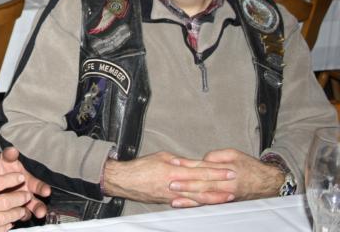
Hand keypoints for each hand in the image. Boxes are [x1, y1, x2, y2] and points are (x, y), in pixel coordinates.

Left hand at [0, 147, 50, 219]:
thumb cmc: (0, 168)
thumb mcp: (4, 159)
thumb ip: (9, 155)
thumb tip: (12, 150)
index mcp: (27, 180)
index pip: (38, 185)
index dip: (43, 188)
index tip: (47, 191)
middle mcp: (26, 193)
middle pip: (36, 202)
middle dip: (40, 207)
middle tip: (41, 212)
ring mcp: (19, 203)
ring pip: (29, 211)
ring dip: (30, 215)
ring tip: (29, 217)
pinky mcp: (12, 211)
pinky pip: (16, 216)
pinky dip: (17, 217)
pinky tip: (15, 218)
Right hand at [103, 151, 235, 206]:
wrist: (126, 181)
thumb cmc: (141, 167)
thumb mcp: (161, 157)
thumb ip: (178, 161)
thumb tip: (192, 162)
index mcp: (174, 170)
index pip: (200, 170)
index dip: (216, 170)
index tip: (229, 170)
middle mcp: (175, 184)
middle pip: (202, 185)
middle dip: (220, 184)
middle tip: (235, 182)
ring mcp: (173, 195)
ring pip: (198, 197)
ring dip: (214, 197)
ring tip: (228, 197)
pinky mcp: (170, 202)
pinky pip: (188, 204)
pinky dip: (200, 204)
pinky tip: (209, 204)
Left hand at [169, 149, 283, 205]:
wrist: (267, 183)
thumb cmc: (249, 166)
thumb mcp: (234, 153)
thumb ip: (216, 156)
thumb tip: (202, 159)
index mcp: (226, 171)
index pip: (203, 167)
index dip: (188, 165)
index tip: (174, 163)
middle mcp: (225, 185)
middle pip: (202, 185)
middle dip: (185, 185)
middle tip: (170, 184)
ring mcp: (225, 196)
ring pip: (204, 198)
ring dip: (188, 199)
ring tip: (173, 199)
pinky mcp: (225, 202)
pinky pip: (209, 204)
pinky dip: (196, 206)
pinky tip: (186, 206)